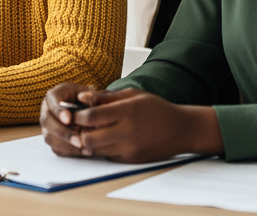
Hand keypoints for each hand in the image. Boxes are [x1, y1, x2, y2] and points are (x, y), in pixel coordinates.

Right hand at [40, 82, 93, 157]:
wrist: (87, 111)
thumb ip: (91, 98)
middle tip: (79, 141)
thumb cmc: (88, 101)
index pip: (52, 100)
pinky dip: (70, 151)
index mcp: (54, 95)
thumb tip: (90, 105)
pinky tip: (84, 151)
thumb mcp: (90, 95)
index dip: (58, 111)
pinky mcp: (52, 139)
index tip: (69, 119)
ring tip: (85, 147)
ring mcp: (48, 126)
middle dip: (63, 132)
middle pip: (47, 121)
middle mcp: (47, 110)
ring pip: (49, 137)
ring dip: (67, 144)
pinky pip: (56, 148)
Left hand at [42, 86, 223, 162]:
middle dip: (79, 131)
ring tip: (89, 131)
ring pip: (96, 150)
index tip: (75, 111)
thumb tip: (81, 97)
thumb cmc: (155, 108)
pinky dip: (102, 149)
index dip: (78, 115)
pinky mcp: (132, 160)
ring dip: (89, 141)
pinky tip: (105, 139)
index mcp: (126, 112)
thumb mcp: (132, 95)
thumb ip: (105, 97)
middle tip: (78, 124)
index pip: (91, 117)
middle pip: (89, 138)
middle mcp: (127, 133)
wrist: (181, 130)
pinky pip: (107, 156)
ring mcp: (129, 149)